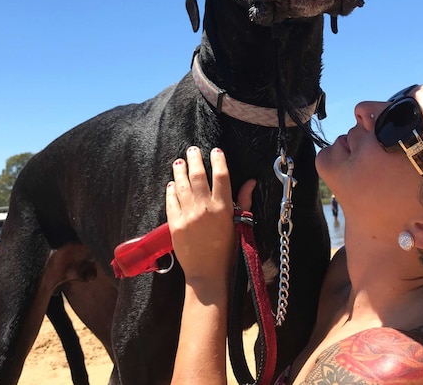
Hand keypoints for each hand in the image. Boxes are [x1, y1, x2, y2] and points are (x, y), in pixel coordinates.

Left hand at [165, 147, 253, 285]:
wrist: (207, 273)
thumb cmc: (227, 250)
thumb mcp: (239, 225)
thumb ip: (244, 201)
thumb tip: (251, 182)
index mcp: (223, 208)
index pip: (221, 176)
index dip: (218, 160)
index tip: (216, 150)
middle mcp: (205, 209)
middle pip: (198, 176)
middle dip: (194, 159)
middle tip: (192, 149)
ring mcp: (188, 216)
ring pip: (182, 185)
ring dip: (179, 171)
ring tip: (179, 162)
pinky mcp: (175, 224)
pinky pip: (171, 202)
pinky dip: (171, 190)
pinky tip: (172, 184)